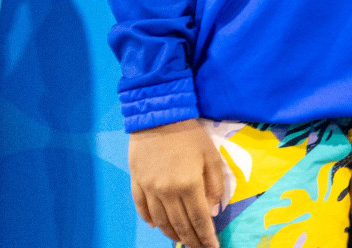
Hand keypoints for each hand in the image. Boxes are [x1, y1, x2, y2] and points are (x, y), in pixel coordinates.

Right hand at [129, 119, 224, 247]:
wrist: (159, 116)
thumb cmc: (190, 134)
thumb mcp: (211, 156)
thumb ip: (215, 185)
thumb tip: (213, 211)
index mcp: (189, 185)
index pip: (199, 219)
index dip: (206, 237)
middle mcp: (167, 192)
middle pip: (180, 224)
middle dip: (191, 240)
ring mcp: (149, 189)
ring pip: (160, 220)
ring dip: (172, 233)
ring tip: (182, 240)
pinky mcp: (136, 183)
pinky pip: (142, 208)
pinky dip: (150, 220)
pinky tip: (158, 226)